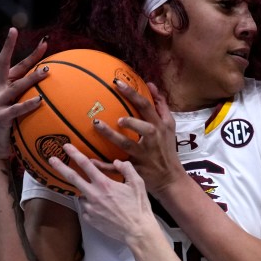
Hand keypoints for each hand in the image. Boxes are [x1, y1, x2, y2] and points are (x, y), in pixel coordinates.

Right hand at [0, 27, 48, 163]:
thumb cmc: (8, 128)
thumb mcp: (15, 108)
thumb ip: (27, 97)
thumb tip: (50, 90)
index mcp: (0, 86)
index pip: (9, 62)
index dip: (12, 46)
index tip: (15, 29)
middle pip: (6, 65)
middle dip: (14, 49)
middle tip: (36, 42)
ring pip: (16, 86)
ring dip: (32, 78)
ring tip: (47, 71)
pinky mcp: (0, 118)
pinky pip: (16, 109)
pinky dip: (28, 104)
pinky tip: (40, 100)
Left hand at [48, 143, 155, 243]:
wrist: (137, 231)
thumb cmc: (139, 207)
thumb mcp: (138, 183)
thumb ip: (127, 169)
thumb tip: (117, 162)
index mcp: (104, 184)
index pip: (85, 164)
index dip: (74, 154)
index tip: (66, 146)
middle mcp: (93, 194)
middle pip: (72, 178)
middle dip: (60, 167)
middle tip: (51, 160)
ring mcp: (90, 208)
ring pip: (81, 195)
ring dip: (85, 192)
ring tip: (101, 197)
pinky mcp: (89, 219)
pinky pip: (86, 208)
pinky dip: (91, 205)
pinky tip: (102, 209)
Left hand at [92, 80, 183, 194]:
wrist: (170, 178)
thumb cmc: (167, 149)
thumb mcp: (169, 125)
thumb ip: (161, 105)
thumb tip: (151, 84)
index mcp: (158, 126)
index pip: (146, 107)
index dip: (133, 94)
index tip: (117, 83)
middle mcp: (151, 140)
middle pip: (142, 128)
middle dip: (130, 121)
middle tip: (115, 115)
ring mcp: (142, 155)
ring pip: (126, 145)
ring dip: (111, 135)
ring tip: (96, 125)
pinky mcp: (135, 169)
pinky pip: (117, 167)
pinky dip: (104, 165)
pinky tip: (90, 159)